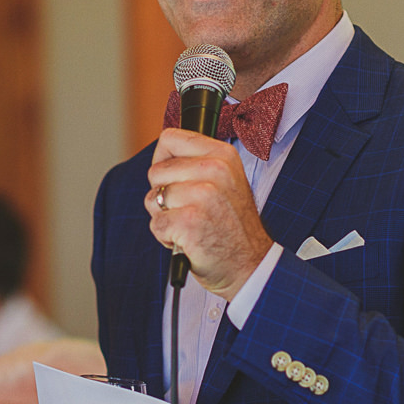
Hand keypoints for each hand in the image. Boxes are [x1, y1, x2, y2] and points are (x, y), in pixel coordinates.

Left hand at [146, 128, 272, 300]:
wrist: (250, 264)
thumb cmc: (230, 225)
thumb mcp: (225, 181)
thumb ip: (196, 162)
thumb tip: (161, 155)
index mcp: (222, 155)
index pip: (169, 139)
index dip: (163, 162)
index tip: (176, 179)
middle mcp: (215, 170)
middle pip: (156, 172)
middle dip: (164, 195)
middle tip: (190, 210)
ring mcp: (203, 195)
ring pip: (153, 199)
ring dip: (165, 218)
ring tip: (191, 225)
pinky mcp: (190, 221)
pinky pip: (156, 224)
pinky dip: (166, 237)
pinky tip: (189, 240)